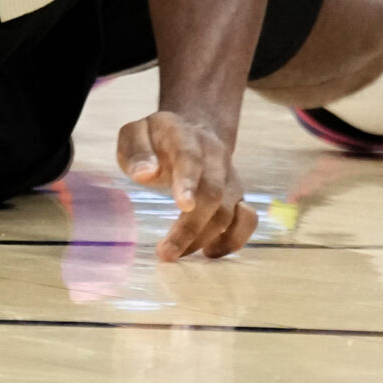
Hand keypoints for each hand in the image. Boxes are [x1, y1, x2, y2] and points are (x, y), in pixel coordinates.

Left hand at [117, 110, 256, 260]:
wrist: (194, 129)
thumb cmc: (156, 138)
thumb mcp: (135, 135)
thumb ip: (137, 152)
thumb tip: (145, 174)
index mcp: (185, 137)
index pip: (191, 158)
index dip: (189, 181)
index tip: (184, 205)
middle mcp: (214, 157)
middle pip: (213, 193)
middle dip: (191, 226)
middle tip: (165, 252)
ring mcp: (230, 177)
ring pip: (228, 211)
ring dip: (204, 238)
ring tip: (176, 254)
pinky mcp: (238, 196)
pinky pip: (247, 220)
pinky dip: (233, 240)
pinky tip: (209, 252)